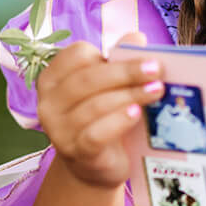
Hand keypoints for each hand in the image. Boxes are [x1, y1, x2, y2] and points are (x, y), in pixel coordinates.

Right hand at [34, 35, 159, 187]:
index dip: (107, 53)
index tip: (140, 55)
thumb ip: (118, 61)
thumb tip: (136, 38)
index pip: (76, 55)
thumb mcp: (108, 88)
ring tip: (157, 90)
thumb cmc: (102, 118)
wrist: (95, 167)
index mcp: (53, 78)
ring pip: (95, 106)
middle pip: (88, 79)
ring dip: (130, 95)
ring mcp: (59, 130)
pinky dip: (117, 121)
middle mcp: (49, 103)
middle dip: (126, 72)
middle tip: (157, 68)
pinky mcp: (75, 152)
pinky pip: (95, 134)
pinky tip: (136, 113)